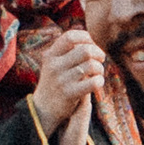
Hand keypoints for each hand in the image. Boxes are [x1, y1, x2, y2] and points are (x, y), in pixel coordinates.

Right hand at [25, 28, 102, 144]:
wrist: (43, 109)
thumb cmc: (55, 83)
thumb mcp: (54, 64)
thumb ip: (67, 51)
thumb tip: (88, 35)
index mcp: (50, 55)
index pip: (70, 37)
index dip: (85, 37)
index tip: (92, 43)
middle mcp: (54, 66)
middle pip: (85, 50)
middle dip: (98, 52)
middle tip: (101, 58)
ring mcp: (61, 80)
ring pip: (91, 65)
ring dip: (100, 68)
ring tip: (98, 72)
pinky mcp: (69, 94)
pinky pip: (93, 82)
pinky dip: (100, 80)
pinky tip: (98, 82)